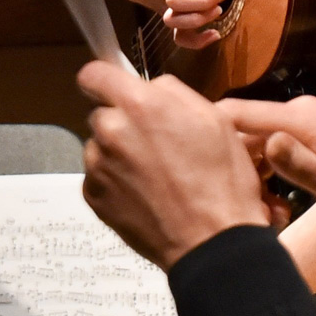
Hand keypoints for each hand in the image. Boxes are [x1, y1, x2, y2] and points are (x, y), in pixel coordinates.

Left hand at [78, 61, 273, 269]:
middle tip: (154, 143)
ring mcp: (98, 166)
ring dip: (118, 152)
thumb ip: (173, 92)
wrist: (212, 242)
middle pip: (101, 112)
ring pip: (99, 146)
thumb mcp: (214, 118)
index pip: (93, 74)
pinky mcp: (93, 196)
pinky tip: (145, 194)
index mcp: (140, 105)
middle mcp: (111, 131)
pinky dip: (116, 181)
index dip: (105, 79)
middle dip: (122, 121)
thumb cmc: (222, 180)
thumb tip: (151, 88)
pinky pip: (98, 176)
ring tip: (153, 175)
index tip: (116, 90)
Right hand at [218, 95, 315, 239]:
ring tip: (266, 210)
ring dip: (250, 174)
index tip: (196, 168)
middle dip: (233, 164)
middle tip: (245, 204)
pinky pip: (272, 149)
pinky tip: (275, 204)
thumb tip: (266, 141)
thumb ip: (303, 166)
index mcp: (304, 119)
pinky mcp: (308, 136)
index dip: (208, 134)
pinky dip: (266, 174)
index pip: (238, 113)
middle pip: (241, 129)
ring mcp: (303, 123)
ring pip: (254, 142)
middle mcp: (300, 112)